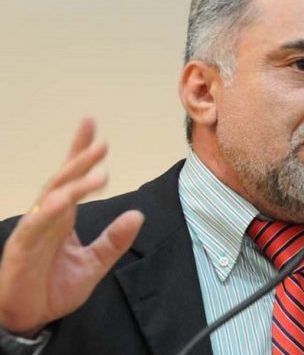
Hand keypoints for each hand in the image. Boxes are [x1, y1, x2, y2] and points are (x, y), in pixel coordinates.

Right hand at [0, 119, 143, 335]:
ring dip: (73, 181)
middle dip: (81, 158)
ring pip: (52, 197)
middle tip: (101, 141)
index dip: (81, 153)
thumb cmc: (54, 287)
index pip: (74, 179)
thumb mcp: (94, 264)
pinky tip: (64, 200)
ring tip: (96, 169)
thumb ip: (114, 241)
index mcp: (64, 217)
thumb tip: (138, 215)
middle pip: (64, 180)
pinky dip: (50, 211)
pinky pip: (36, 226)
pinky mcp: (22, 248)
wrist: (29, 317)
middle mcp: (49, 217)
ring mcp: (34, 230)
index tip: (95, 130)